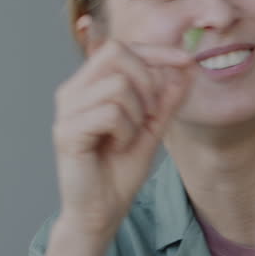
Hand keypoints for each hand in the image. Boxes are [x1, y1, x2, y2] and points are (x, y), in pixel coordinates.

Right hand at [52, 18, 192, 236]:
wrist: (102, 208)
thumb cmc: (121, 168)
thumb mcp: (153, 128)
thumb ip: (166, 99)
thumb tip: (185, 68)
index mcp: (89, 85)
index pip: (120, 47)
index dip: (157, 51)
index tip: (188, 61)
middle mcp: (73, 91)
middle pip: (116, 54)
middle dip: (148, 82)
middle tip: (150, 115)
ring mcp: (66, 110)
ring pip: (118, 86)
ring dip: (138, 115)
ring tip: (128, 137)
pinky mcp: (66, 131)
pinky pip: (111, 113)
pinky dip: (126, 131)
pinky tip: (118, 146)